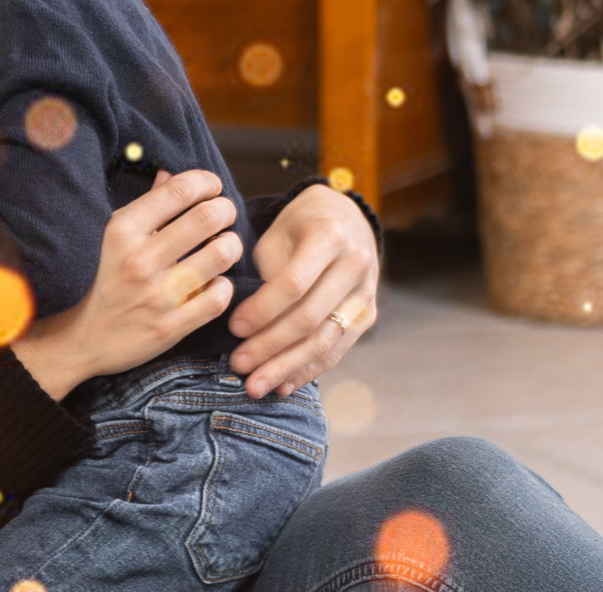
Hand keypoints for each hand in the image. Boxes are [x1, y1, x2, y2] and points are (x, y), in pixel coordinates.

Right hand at [10, 169, 241, 400]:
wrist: (72, 339)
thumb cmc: (93, 281)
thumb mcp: (109, 237)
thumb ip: (145, 207)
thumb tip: (170, 175)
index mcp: (121, 231)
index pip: (179, 191)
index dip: (205, 182)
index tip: (211, 186)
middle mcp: (140, 260)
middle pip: (207, 217)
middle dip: (225, 209)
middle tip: (225, 213)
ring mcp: (157, 295)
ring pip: (221, 255)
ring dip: (231, 244)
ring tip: (225, 244)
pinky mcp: (171, 327)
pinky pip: (219, 297)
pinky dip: (223, 285)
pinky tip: (213, 281)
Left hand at [228, 183, 379, 397]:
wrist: (345, 217)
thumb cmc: (298, 226)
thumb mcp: (277, 234)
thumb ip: (265, 273)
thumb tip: (243, 325)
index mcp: (329, 237)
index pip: (293, 283)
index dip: (262, 310)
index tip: (233, 328)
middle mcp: (356, 266)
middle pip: (310, 318)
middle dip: (270, 347)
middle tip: (238, 366)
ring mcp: (367, 293)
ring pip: (326, 341)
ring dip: (288, 368)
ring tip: (256, 386)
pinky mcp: (368, 315)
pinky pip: (338, 349)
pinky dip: (310, 370)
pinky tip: (284, 385)